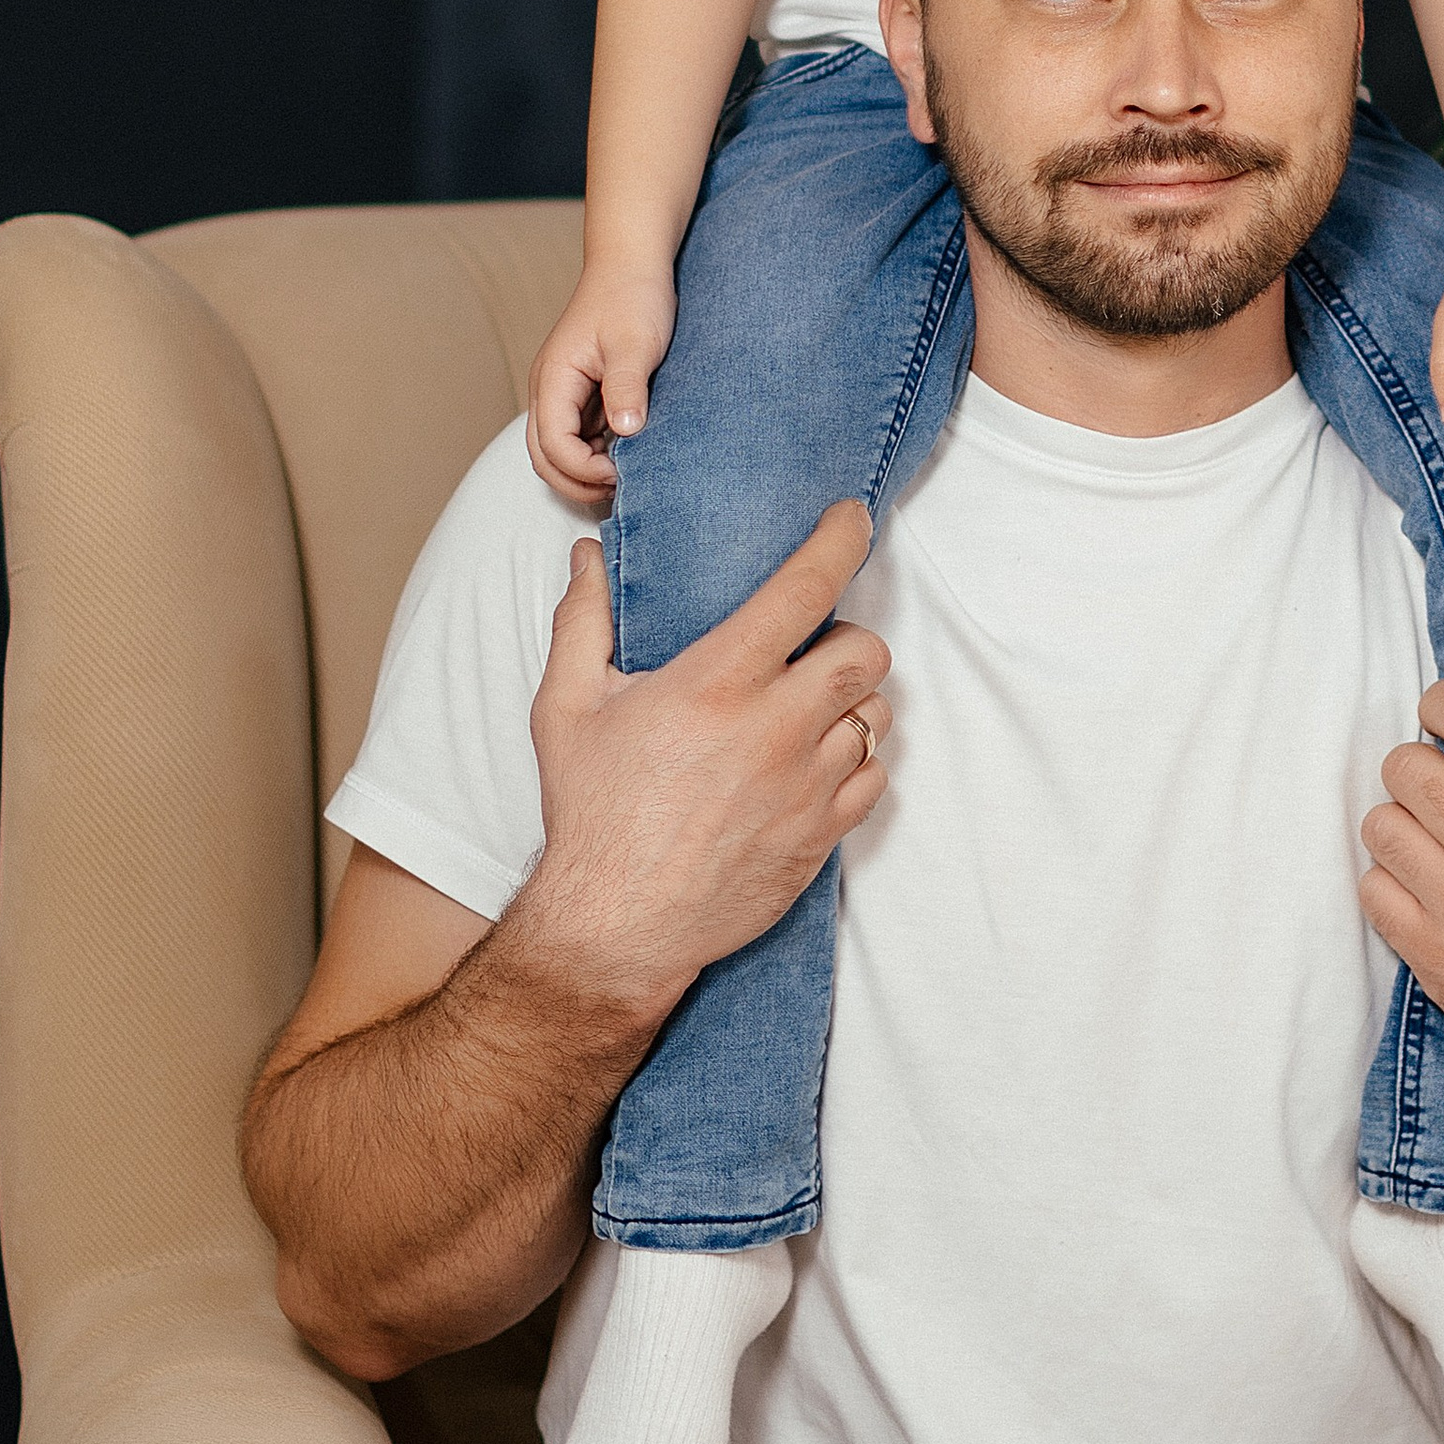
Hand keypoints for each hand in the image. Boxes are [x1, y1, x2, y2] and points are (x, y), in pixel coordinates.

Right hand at [523, 504, 890, 1029]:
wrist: (616, 926)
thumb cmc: (590, 814)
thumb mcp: (566, 708)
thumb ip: (582, 621)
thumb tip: (590, 556)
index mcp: (717, 683)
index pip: (805, 589)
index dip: (840, 540)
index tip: (852, 518)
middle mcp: (775, 729)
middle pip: (866, 651)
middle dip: (847, 638)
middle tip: (809, 650)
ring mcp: (806, 786)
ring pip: (877, 714)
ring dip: (851, 702)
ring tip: (805, 711)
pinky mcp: (821, 836)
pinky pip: (875, 776)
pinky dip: (856, 761)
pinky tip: (812, 764)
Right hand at [527, 258, 678, 500]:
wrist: (631, 265)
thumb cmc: (632, 297)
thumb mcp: (635, 343)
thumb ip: (626, 386)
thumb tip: (626, 430)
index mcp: (554, 379)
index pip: (553, 445)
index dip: (584, 469)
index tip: (622, 472)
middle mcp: (549, 390)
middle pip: (544, 457)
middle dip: (576, 482)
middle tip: (620, 488)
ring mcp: (562, 393)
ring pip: (557, 450)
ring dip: (584, 471)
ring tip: (625, 475)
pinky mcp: (579, 393)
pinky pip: (575, 436)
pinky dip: (594, 454)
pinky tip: (626, 454)